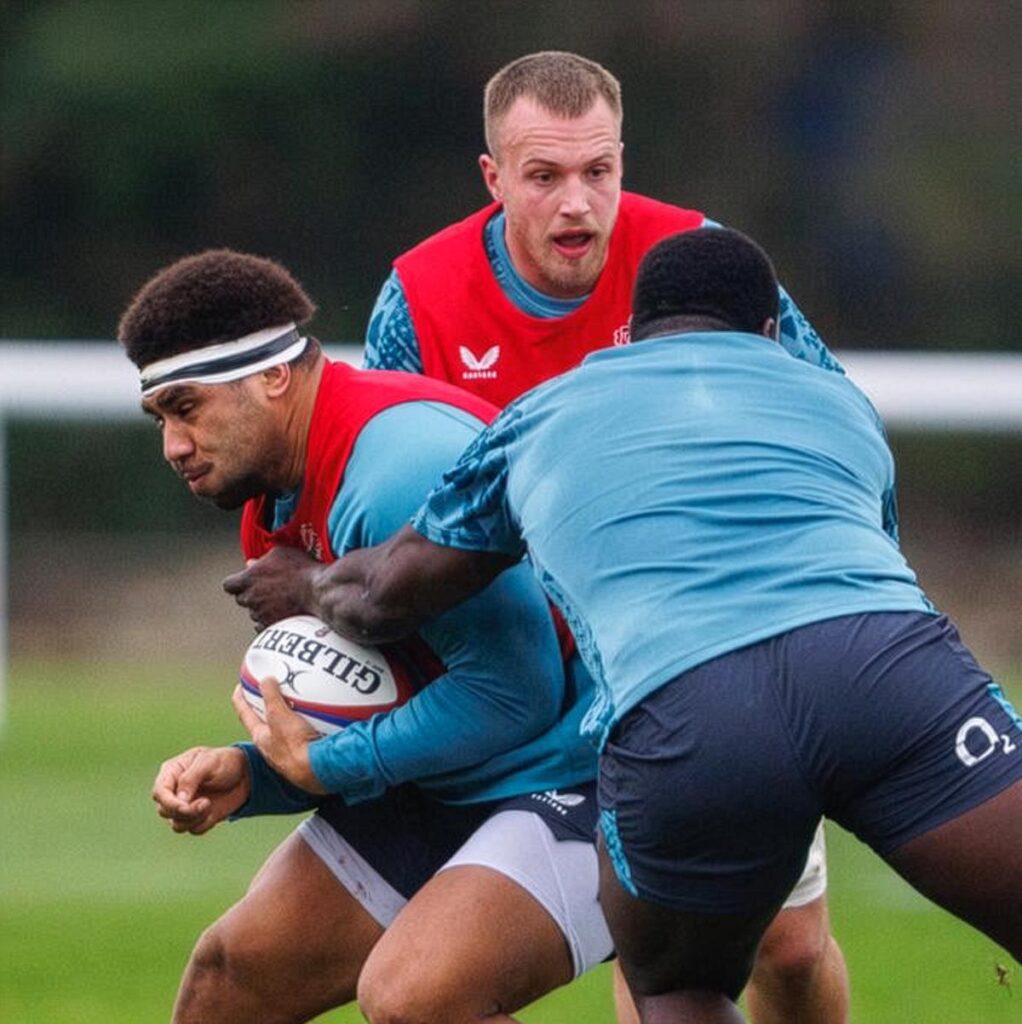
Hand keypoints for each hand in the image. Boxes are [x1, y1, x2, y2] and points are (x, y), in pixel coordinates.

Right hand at [151, 745, 250, 834]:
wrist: (247, 774)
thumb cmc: (225, 761)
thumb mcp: (209, 762)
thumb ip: (191, 778)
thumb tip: (179, 800)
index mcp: (172, 773)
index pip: (159, 792)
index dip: (168, 803)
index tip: (185, 807)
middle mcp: (175, 791)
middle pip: (164, 811)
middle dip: (184, 812)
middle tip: (205, 802)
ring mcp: (185, 806)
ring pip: (177, 825)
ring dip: (193, 819)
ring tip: (209, 804)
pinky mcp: (198, 818)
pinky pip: (194, 830)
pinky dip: (204, 823)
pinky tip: (213, 810)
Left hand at [222, 546, 320, 628]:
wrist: (317, 593)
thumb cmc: (300, 569)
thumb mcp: (280, 554)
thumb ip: (262, 559)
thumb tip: (251, 564)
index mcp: (248, 579)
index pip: (228, 585)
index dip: (237, 583)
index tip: (248, 580)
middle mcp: (250, 598)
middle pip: (242, 599)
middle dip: (251, 595)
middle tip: (268, 589)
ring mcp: (260, 614)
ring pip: (254, 613)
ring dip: (262, 608)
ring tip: (281, 601)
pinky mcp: (271, 627)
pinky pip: (263, 626)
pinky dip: (269, 622)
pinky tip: (282, 614)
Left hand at [232, 678, 326, 794]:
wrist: (318, 770)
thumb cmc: (294, 746)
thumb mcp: (278, 715)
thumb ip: (271, 696)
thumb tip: (266, 680)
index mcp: (261, 737)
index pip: (245, 714)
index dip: (240, 700)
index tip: (240, 686)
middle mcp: (272, 745)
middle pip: (265, 721)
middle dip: (267, 705)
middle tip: (271, 689)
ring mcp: (289, 750)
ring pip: (285, 727)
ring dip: (288, 713)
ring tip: (297, 699)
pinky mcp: (306, 752)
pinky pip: (303, 732)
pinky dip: (306, 721)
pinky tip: (317, 715)